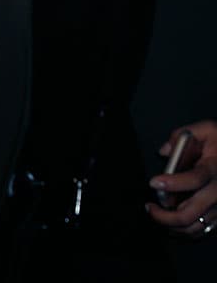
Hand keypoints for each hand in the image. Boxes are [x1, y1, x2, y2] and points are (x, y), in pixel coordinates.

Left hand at [146, 120, 216, 237]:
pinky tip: (169, 222)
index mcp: (214, 169)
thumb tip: (164, 151)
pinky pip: (202, 230)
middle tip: (149, 207)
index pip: (194, 179)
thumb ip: (182, 136)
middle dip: (164, 215)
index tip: (153, 182)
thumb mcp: (208, 129)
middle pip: (190, 212)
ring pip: (195, 226)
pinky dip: (183, 230)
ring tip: (155, 214)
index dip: (172, 183)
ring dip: (171, 225)